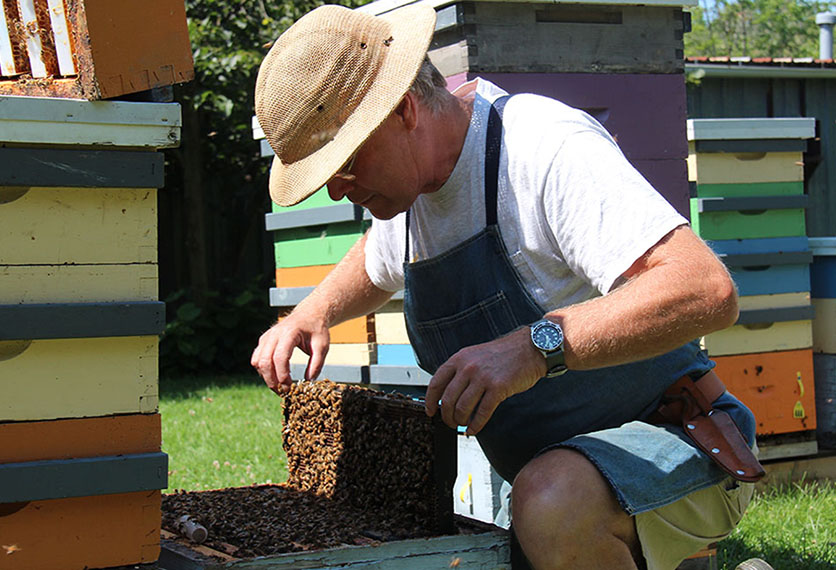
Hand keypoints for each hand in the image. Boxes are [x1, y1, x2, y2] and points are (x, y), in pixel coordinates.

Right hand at [250, 311, 329, 393]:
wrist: (309, 314)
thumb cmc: (316, 330)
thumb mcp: (323, 346)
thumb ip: (317, 364)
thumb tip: (308, 381)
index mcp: (289, 332)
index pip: (280, 357)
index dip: (282, 375)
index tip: (289, 388)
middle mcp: (274, 334)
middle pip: (265, 361)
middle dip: (272, 380)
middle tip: (284, 393)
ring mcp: (267, 337)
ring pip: (258, 361)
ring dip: (266, 377)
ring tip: (280, 387)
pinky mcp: (263, 341)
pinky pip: (257, 359)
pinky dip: (263, 371)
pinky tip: (275, 377)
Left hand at [424, 327, 546, 434]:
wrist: (529, 349)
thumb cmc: (502, 354)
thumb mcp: (474, 355)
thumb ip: (460, 371)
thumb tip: (447, 396)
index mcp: (459, 359)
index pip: (436, 383)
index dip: (430, 401)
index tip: (430, 411)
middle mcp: (468, 367)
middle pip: (448, 400)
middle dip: (447, 417)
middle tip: (450, 423)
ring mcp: (483, 378)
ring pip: (462, 408)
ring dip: (460, 422)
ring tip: (462, 425)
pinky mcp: (498, 388)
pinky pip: (482, 413)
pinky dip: (475, 425)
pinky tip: (473, 429)